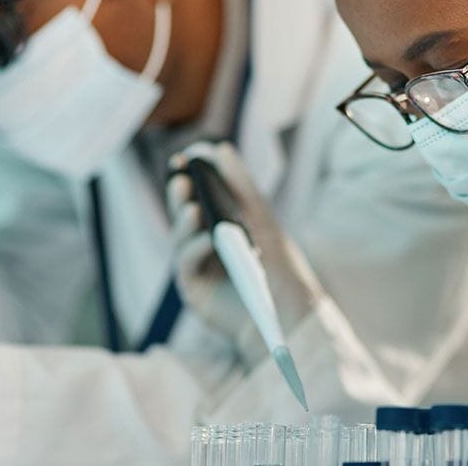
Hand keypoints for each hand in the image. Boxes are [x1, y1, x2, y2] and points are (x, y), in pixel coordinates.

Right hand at [166, 141, 322, 364]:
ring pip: (181, 237)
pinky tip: (206, 238)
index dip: (193, 176)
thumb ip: (242, 187)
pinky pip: (186, 263)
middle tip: (183, 179)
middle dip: (181, 196)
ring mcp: (198, 268)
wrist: (287, 318)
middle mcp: (206, 247)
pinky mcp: (193, 289)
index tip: (188, 157)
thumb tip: (222, 149)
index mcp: (221, 227)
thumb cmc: (278, 271)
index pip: (201, 196)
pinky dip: (194, 247)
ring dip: (183, 220)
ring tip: (193, 207)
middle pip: (184, 214)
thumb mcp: (261, 222)